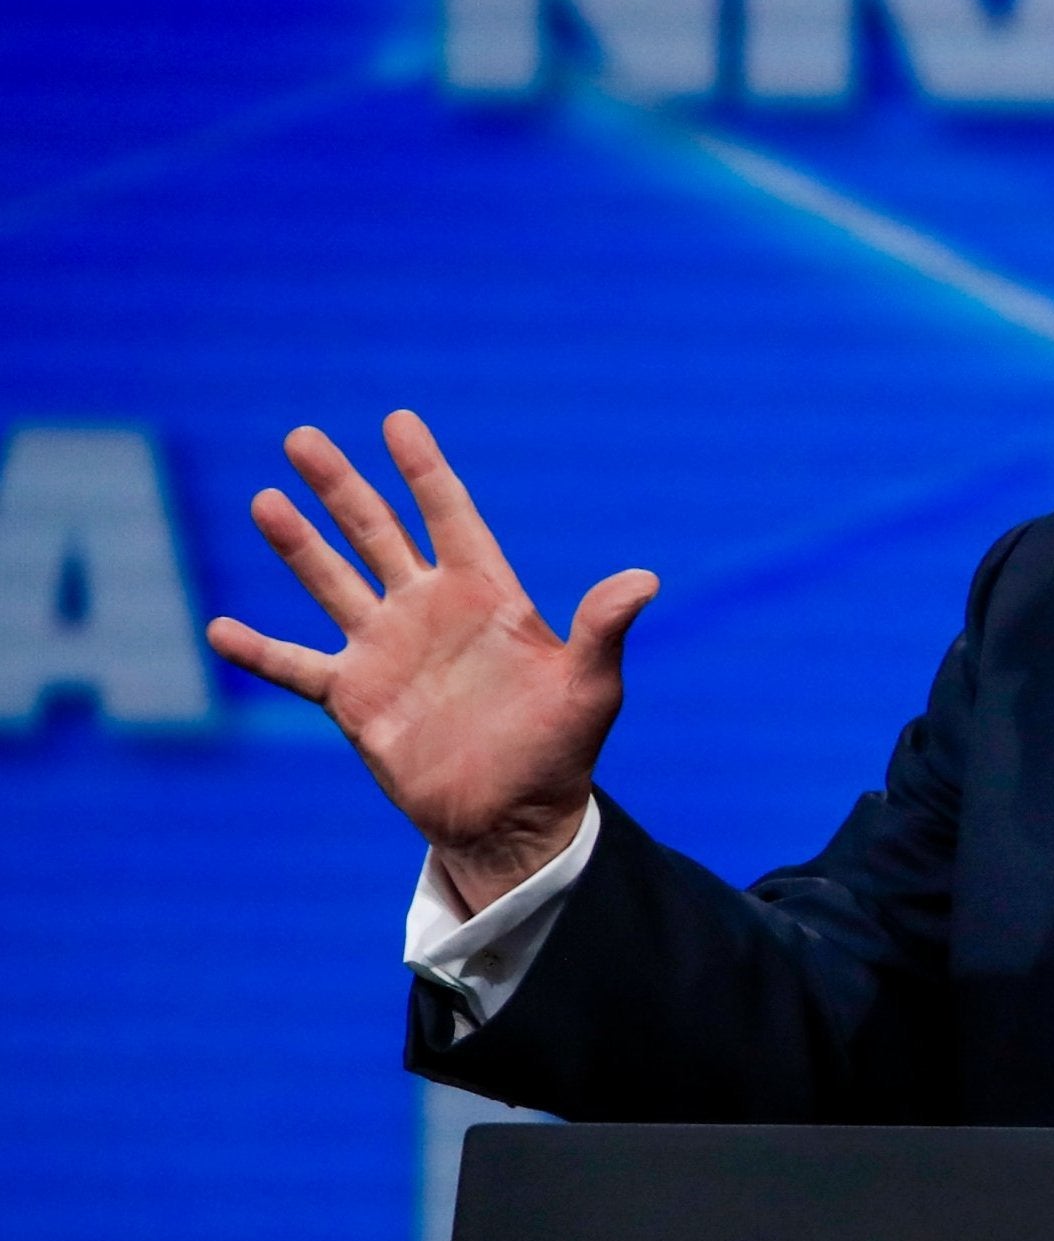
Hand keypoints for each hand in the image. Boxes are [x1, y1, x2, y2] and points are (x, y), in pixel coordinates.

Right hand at [205, 410, 657, 910]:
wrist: (515, 819)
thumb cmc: (560, 750)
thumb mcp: (589, 687)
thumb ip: (603, 629)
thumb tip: (646, 579)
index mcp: (485, 597)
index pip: (450, 516)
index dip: (424, 471)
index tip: (398, 421)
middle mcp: (428, 612)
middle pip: (376, 533)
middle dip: (342, 487)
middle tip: (302, 437)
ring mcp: (386, 652)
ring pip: (332, 582)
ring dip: (298, 545)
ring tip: (265, 500)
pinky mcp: (355, 700)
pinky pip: (297, 666)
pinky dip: (259, 650)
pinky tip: (219, 628)